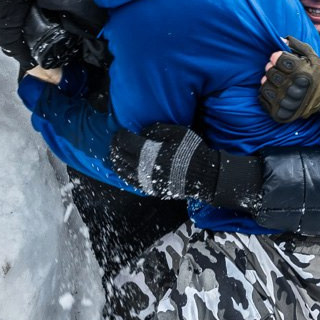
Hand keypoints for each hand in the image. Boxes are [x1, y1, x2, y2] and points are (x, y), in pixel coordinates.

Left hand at [110, 124, 259, 209]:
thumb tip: (141, 132)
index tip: (120, 131)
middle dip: (115, 147)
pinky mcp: (150, 189)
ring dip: (116, 161)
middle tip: (114, 141)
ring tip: (115, 154)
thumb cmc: (192, 151)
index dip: (119, 135)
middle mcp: (143, 169)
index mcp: (148, 153)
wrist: (205, 176)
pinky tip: (123, 169)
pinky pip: (130, 182)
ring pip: (122, 171)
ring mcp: (146, 181)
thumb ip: (156, 130)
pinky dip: (123, 174)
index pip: (125, 143)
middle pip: (120, 157)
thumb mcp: (177, 133)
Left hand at [259, 36, 319, 121]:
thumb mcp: (312, 56)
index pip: (279, 60)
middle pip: (271, 73)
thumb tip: (280, 39)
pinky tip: (275, 90)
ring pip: (265, 87)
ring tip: (276, 81)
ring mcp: (288, 103)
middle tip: (278, 71)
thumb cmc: (317, 74)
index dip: (277, 57)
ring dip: (268, 82)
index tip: (278, 58)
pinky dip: (265, 93)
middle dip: (272, 69)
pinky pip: (263, 99)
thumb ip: (296, 46)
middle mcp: (296, 89)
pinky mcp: (282, 113)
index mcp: (304, 73)